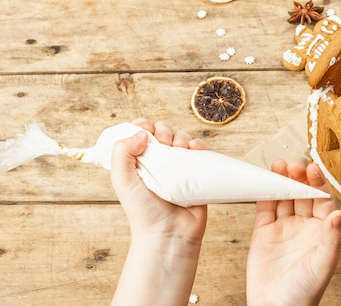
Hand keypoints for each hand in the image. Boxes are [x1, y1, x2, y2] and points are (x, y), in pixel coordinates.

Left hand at [110, 118, 207, 305]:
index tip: (146, 134)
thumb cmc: (143, 211)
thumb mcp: (122, 181)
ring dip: (181, 137)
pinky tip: (195, 150)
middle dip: (164, 131)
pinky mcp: (196, 172)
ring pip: (181, 138)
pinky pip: (200, 150)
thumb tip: (142, 133)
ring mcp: (178, 166)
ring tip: (179, 151)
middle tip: (164, 145)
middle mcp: (157, 162)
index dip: (144, 127)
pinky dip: (198, 144)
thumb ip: (121, 153)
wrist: (169, 233)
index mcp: (137, 161)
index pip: (140, 132)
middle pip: (162, 131)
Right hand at [246, 160, 340, 305]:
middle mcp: (304, 226)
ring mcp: (283, 228)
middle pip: (302, 194)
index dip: (318, 184)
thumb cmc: (304, 293)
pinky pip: (264, 208)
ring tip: (277, 166)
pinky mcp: (263, 233)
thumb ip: (331, 239)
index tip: (313, 169)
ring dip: (281, 181)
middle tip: (293, 165)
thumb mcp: (322, 265)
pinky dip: (264, 193)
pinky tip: (264, 181)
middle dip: (298, 178)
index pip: (322, 200)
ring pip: (283, 197)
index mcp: (322, 231)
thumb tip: (339, 214)